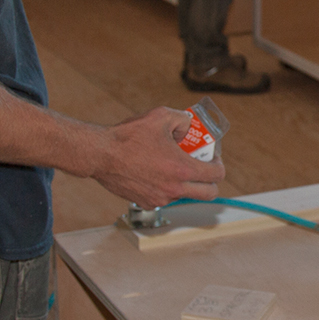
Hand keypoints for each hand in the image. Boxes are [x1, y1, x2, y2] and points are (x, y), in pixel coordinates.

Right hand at [85, 106, 222, 206]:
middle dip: (210, 180)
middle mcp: (174, 189)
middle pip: (208, 193)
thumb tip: (189, 127)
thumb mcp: (161, 116)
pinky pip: (165, 197)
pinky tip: (155, 171)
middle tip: (201, 167)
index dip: (218, 165)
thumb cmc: (128, 136)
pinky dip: (166, 186)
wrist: (100, 154)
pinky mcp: (147, 203)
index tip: (212, 157)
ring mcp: (160, 199)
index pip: (216, 175)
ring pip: (185, 195)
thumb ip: (183, 120)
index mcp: (182, 169)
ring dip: (185, 182)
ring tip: (171, 163)